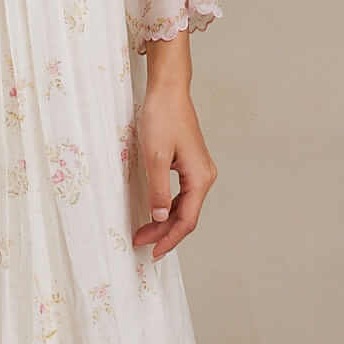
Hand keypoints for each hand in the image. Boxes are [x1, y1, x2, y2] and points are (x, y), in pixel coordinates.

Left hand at [131, 50, 215, 259]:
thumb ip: (158, 189)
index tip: (152, 252)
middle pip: (186, 215)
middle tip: (139, 242)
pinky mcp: (190, 164)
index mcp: (200, 177)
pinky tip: (155, 212)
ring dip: (164, 221)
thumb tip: (160, 216)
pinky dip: (168, 206)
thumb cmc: (162, 118)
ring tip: (144, 232)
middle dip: (163, 232)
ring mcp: (199, 170)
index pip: (187, 220)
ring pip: (184, 206)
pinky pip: (182, 194)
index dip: (170, 239)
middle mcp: (204, 176)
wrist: (168, 90)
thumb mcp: (155, 156)